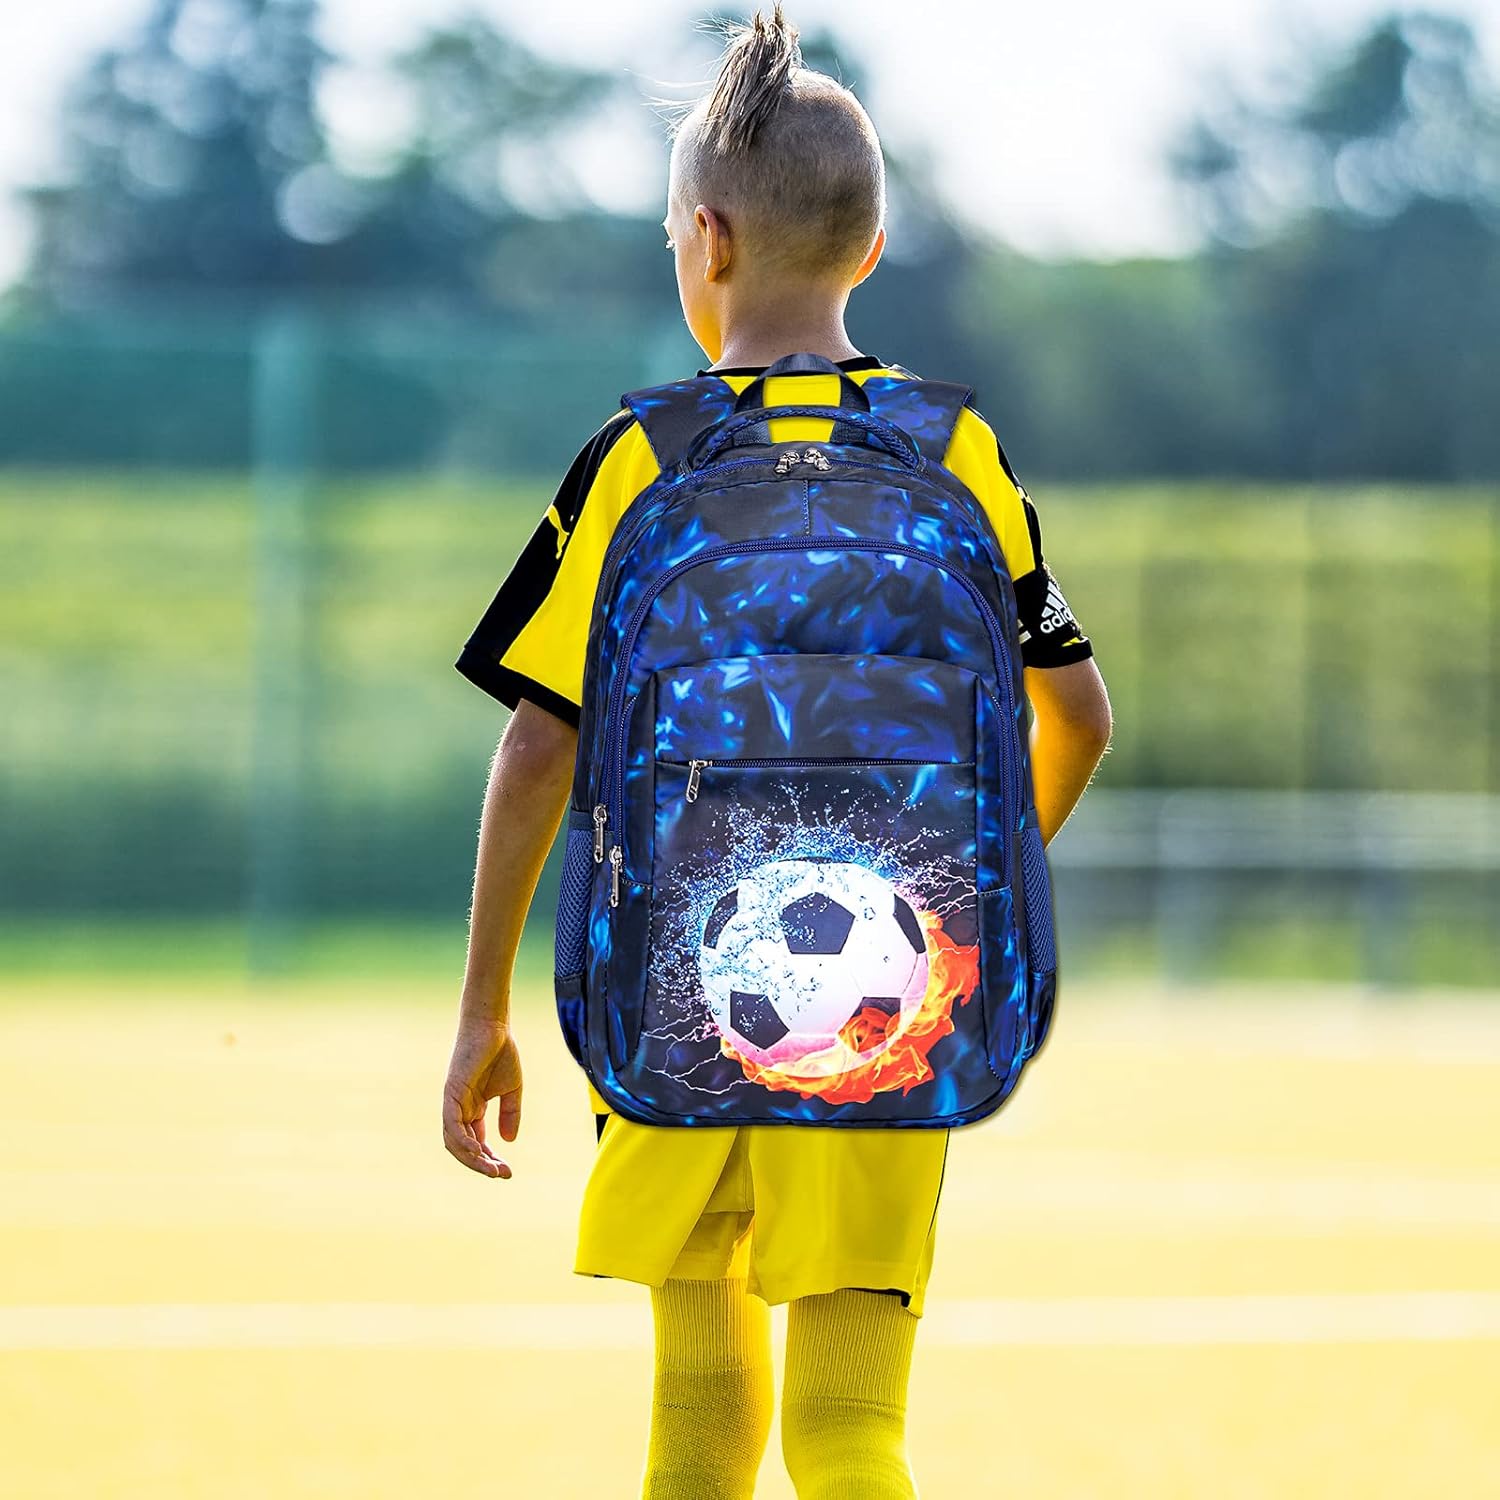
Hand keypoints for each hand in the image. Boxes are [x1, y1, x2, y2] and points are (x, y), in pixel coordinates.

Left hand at [442, 1018, 521, 1178]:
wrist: (493, 1027)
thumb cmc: (501, 1053)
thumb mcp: (512, 1090)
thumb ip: (510, 1115)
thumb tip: (508, 1142)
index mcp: (472, 1109)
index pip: (476, 1142)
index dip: (490, 1159)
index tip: (507, 1171)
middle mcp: (459, 1109)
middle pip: (464, 1147)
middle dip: (481, 1164)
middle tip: (502, 1174)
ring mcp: (453, 1103)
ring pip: (455, 1141)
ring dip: (472, 1159)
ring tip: (492, 1169)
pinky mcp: (451, 1094)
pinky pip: (452, 1125)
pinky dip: (463, 1141)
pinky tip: (478, 1152)